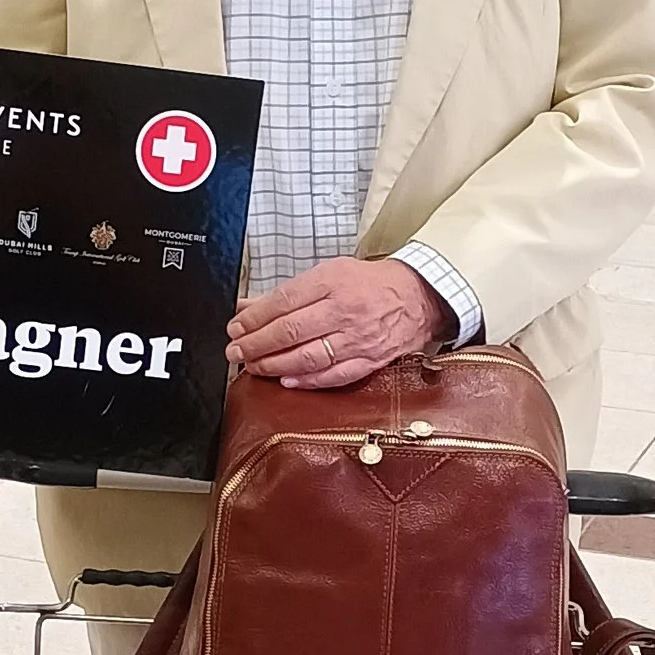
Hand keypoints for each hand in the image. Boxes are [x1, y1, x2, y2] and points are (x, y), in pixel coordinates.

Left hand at [228, 257, 448, 391]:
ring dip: (274, 364)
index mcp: (333, 282)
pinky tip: (286, 381)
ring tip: (253, 366)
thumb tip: (246, 306)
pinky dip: (307, 380)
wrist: (419, 296)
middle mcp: (345, 310)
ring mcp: (358, 338)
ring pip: (307, 356)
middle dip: (255, 344)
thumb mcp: (329, 274)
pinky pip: (334, 375)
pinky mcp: (370, 360)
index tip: (235, 327)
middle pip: (290, 331)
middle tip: (235, 351)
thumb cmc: (370, 284)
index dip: (254, 318)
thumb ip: (287, 293)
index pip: (283, 301)